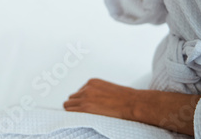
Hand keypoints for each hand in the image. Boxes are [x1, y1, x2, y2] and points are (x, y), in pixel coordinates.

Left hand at [63, 78, 200, 135]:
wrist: (133, 103)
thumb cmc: (126, 99)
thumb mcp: (109, 89)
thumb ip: (97, 92)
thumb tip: (92, 101)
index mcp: (92, 82)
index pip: (78, 92)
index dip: (81, 101)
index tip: (85, 107)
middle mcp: (86, 88)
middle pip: (71, 98)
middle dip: (75, 106)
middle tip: (83, 114)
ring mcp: (85, 96)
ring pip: (68, 105)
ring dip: (73, 111)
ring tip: (82, 118)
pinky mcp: (86, 106)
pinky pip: (71, 112)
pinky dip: (74, 116)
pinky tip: (80, 119)